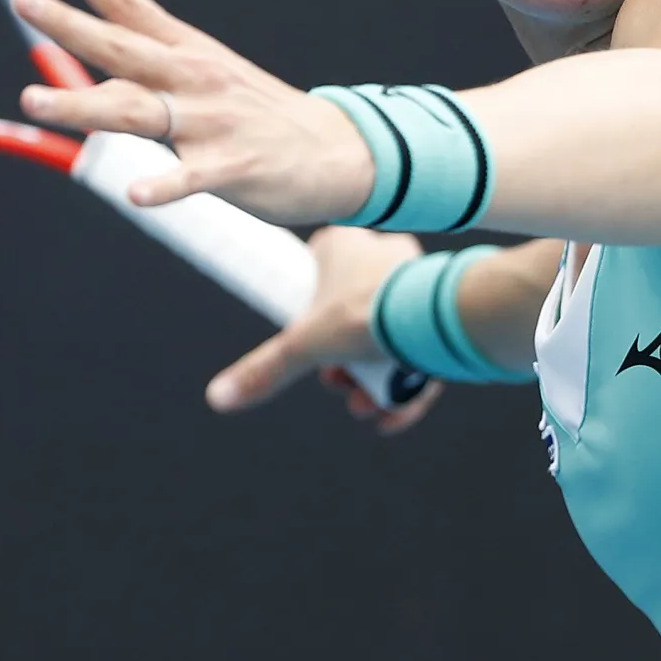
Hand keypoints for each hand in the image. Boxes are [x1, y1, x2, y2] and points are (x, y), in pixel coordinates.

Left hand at [11, 0, 375, 224]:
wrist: (338, 153)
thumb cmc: (260, 115)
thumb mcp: (206, 74)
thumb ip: (146, 66)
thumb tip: (88, 52)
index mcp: (185, 51)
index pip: (128, 2)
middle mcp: (193, 78)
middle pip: (120, 47)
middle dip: (68, 24)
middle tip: (23, 0)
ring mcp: (211, 122)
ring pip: (136, 110)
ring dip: (83, 105)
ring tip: (33, 100)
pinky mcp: (232, 167)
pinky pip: (190, 178)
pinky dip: (163, 185)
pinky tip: (136, 194)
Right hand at [210, 227, 443, 434]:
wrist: (432, 316)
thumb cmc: (364, 314)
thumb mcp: (305, 346)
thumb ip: (265, 370)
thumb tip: (217, 397)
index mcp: (344, 245)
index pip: (317, 270)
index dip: (310, 320)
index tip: (312, 349)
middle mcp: (381, 253)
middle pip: (351, 316)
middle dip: (343, 364)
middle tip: (341, 387)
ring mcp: (415, 276)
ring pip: (387, 333)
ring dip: (373, 379)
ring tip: (370, 407)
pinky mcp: (442, 304)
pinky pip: (420, 344)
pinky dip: (406, 382)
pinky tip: (396, 415)